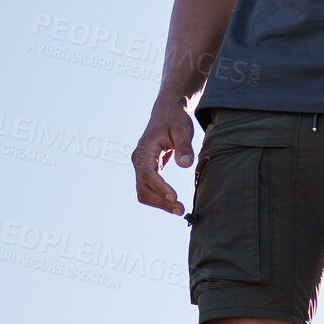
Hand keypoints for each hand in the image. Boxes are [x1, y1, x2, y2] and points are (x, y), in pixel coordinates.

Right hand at [132, 99, 194, 215]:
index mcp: (145, 149)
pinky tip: (173, 203)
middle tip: (181, 209)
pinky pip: (148, 189)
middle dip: (160, 201)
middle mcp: (138, 159)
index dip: (160, 187)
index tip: (175, 197)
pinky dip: (159, 198)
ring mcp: (140, 166)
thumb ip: (184, 146)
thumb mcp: (183, 129)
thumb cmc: (175, 120)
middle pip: (143, 187)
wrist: (166, 113)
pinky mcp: (146, 170)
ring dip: (159, 203)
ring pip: (144, 191)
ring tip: (179, 209)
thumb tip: (185, 164)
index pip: (148, 173)